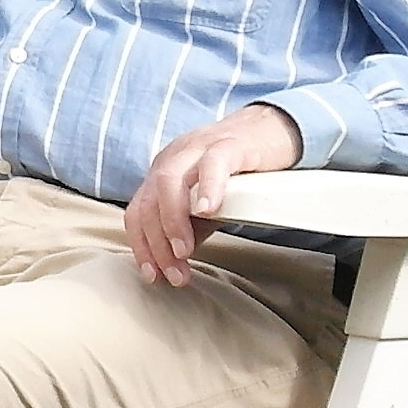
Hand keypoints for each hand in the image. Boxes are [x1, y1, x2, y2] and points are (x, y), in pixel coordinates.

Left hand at [129, 102, 307, 285]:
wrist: (269, 130)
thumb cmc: (235, 171)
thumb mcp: (205, 204)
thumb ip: (189, 228)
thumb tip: (174, 264)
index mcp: (161, 173)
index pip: (138, 211)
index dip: (142, 246)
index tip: (153, 276)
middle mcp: (172, 158)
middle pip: (148, 201)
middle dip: (157, 243)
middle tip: (175, 273)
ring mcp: (197, 148)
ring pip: (168, 182)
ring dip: (173, 222)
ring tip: (184, 251)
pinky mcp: (228, 144)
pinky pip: (211, 164)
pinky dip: (206, 189)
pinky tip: (208, 211)